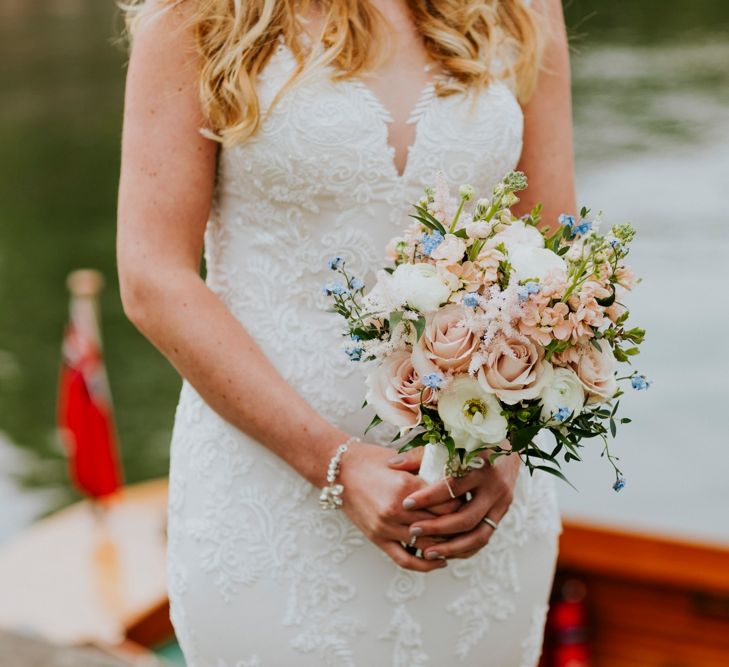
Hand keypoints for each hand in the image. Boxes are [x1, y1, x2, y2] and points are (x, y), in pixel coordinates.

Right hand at [338, 441, 459, 571]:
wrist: (339, 470)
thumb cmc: (371, 460)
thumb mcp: (401, 461)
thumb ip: (425, 472)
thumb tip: (452, 482)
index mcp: (405, 487)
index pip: (446, 504)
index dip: (460, 504)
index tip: (466, 501)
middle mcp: (396, 510)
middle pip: (439, 525)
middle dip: (457, 525)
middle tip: (468, 522)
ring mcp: (386, 527)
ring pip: (426, 545)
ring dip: (445, 545)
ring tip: (459, 541)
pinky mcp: (377, 539)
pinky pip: (405, 559)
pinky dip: (424, 564)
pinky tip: (439, 561)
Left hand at [394, 449, 520, 560]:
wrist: (508, 443)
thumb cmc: (470, 441)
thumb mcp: (448, 443)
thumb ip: (421, 455)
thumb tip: (393, 464)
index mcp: (481, 465)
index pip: (452, 487)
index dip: (428, 497)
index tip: (405, 503)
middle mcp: (495, 487)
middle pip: (466, 517)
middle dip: (437, 528)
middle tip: (412, 531)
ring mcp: (502, 503)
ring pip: (478, 535)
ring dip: (451, 547)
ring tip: (427, 553)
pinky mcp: (502, 513)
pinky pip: (484, 538)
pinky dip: (464, 548)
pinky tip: (444, 552)